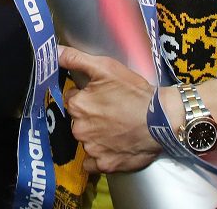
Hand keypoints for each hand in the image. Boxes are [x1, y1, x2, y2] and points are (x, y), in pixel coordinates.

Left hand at [58, 45, 161, 173]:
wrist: (161, 119)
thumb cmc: (133, 91)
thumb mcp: (105, 67)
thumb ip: (76, 59)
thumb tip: (55, 52)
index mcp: (77, 105)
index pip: (72, 99)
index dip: (86, 96)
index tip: (101, 96)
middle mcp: (79, 129)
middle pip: (78, 120)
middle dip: (90, 116)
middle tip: (111, 112)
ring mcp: (91, 149)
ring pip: (85, 140)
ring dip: (95, 135)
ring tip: (116, 128)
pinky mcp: (104, 165)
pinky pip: (92, 163)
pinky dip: (99, 156)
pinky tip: (112, 147)